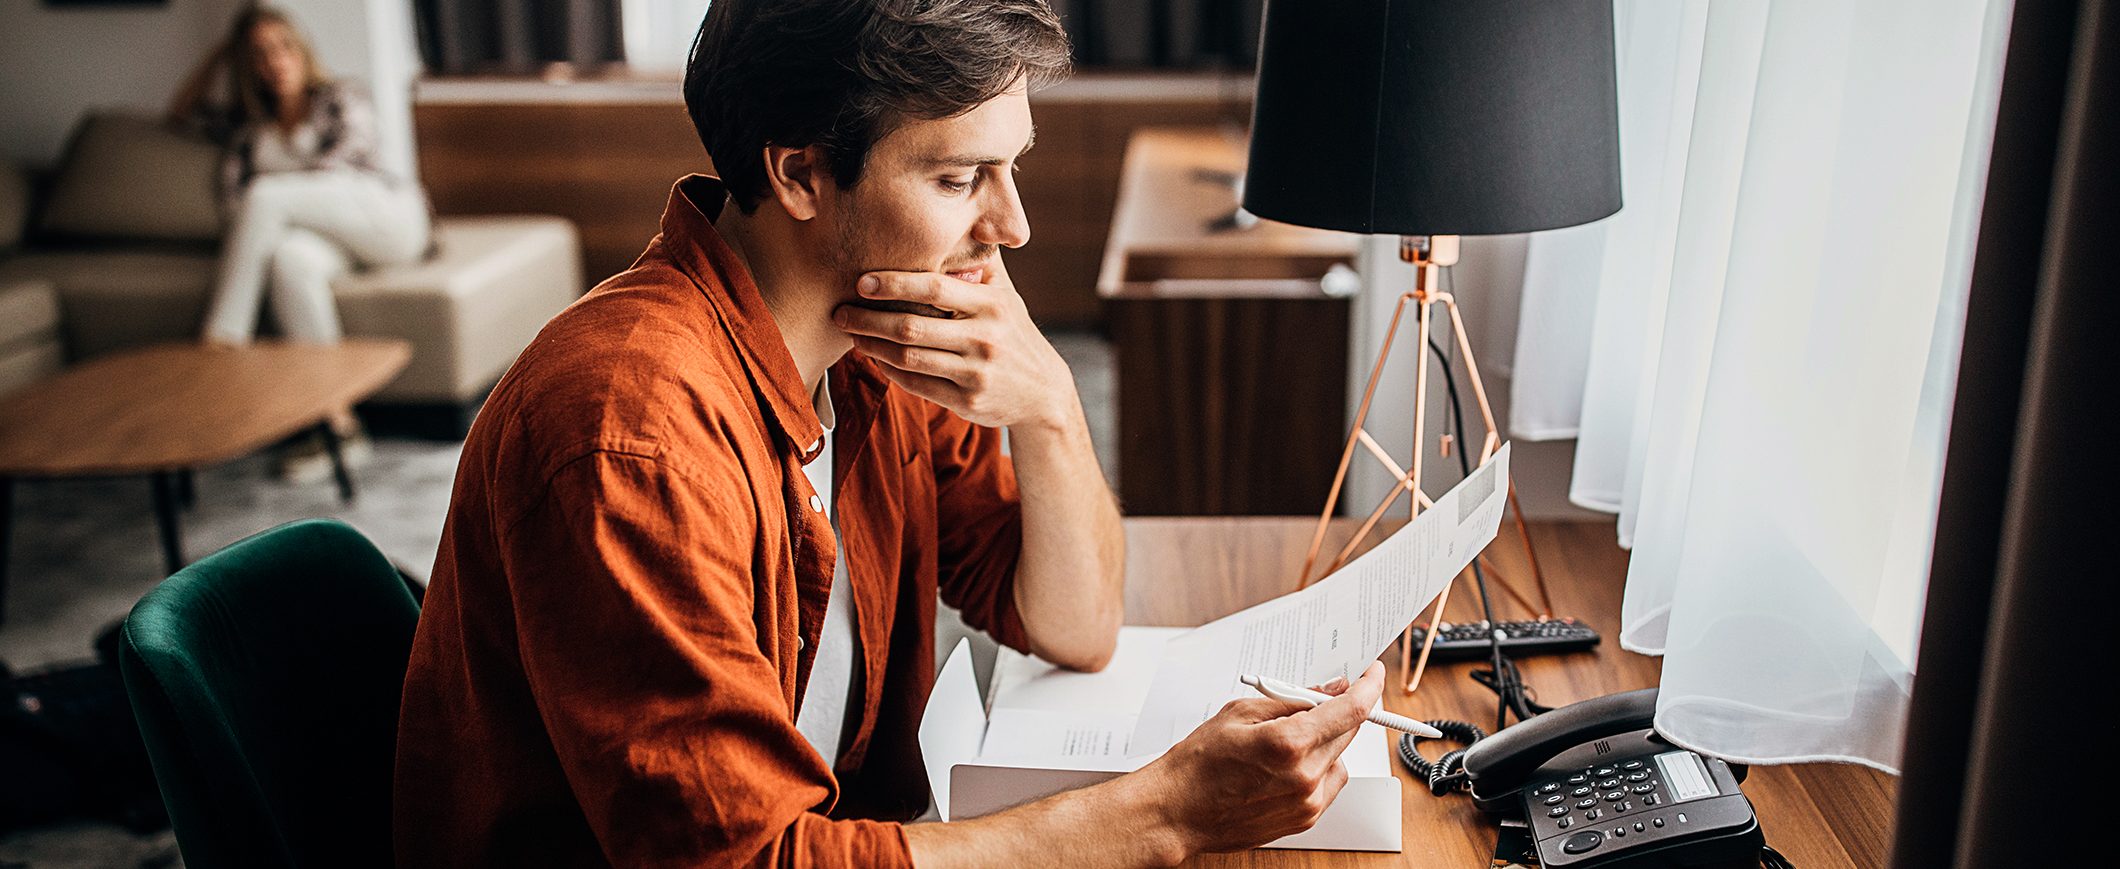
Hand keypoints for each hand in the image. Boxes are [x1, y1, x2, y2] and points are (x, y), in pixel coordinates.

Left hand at [834, 256, 1077, 429]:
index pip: (935, 288)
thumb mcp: (1007, 295)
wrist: (1044, 392)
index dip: (894, 282)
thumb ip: (982, 262)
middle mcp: (985, 338)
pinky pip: (917, 384)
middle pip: (913, 326)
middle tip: (839, 310)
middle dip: (869, 318)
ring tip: (851, 333)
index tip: (862, 281)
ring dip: (872, 345)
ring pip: (909, 358)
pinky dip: (889, 371)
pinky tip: (874, 358)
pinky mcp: (968, 401)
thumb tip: (967, 218)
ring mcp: (976, 373)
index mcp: (992, 305)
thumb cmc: (1014, 334)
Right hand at [1143, 662, 1386, 853]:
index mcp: (1288, 743)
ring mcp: (1307, 803)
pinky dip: (1318, 769)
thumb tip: (1329, 689)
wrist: (1177, 812)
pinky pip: (1329, 784)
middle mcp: (1304, 776)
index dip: (1368, 687)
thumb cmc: (1198, 765)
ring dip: (1325, 743)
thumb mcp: (1240, 713)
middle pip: (1348, 733)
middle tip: (1312, 703)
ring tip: (1285, 744)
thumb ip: (1292, 699)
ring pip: (1340, 759)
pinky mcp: (1305, 820)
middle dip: (1337, 712)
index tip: (1372, 675)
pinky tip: (1286, 767)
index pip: (1350, 710)